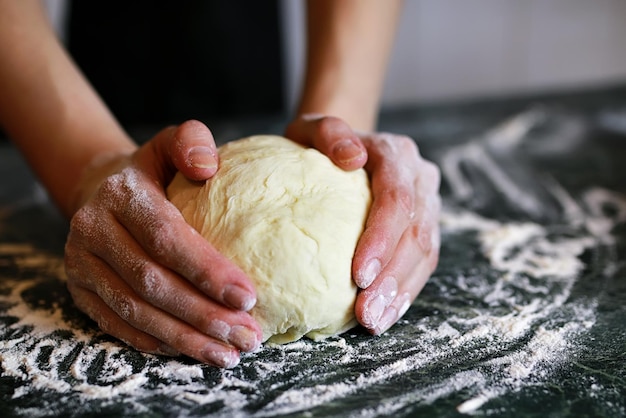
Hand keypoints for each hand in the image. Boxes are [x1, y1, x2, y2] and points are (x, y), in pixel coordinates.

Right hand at [64, 120, 261, 367]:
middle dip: (203, 315)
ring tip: (229, 353)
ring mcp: (82, 265)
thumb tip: (209, 165)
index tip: (248, 297)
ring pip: (135, 311)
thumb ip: (190, 141)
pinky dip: (156, 342)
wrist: (100, 190)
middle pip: (152, 283)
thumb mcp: (169, 144)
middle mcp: (93, 231)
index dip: (207, 270)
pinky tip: (192, 351)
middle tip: (248, 336)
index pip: (166, 238)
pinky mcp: (80, 290)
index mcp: (121, 196)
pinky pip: (117, 324)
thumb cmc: (152, 173)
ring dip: (185, 338)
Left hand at [285, 115, 440, 334]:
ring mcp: (426, 203)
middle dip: (392, 278)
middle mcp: (420, 178)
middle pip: (416, 232)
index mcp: (396, 154)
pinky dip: (405, 291)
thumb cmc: (319, 143)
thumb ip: (329, 132)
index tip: (358, 275)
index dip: (382, 238)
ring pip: (425, 253)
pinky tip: (385, 314)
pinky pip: (422, 262)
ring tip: (375, 322)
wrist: (341, 147)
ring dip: (401, 292)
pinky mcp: (423, 226)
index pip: (397, 198)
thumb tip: (350, 158)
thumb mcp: (312, 128)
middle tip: (366, 314)